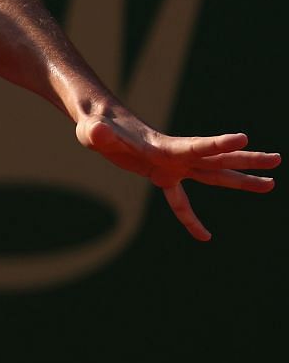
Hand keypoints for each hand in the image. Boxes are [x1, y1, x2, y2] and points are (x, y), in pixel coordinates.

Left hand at [76, 112, 277, 240]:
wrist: (98, 126)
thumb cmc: (95, 127)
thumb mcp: (93, 131)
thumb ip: (96, 133)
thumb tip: (95, 132)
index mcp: (163, 146)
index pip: (196, 146)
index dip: (218, 144)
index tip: (244, 137)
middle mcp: (175, 155)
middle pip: (218, 159)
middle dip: (246, 160)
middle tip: (277, 160)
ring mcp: (172, 166)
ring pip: (212, 175)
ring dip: (240, 181)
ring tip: (270, 185)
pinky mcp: (162, 176)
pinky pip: (180, 202)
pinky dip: (189, 219)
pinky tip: (204, 236)